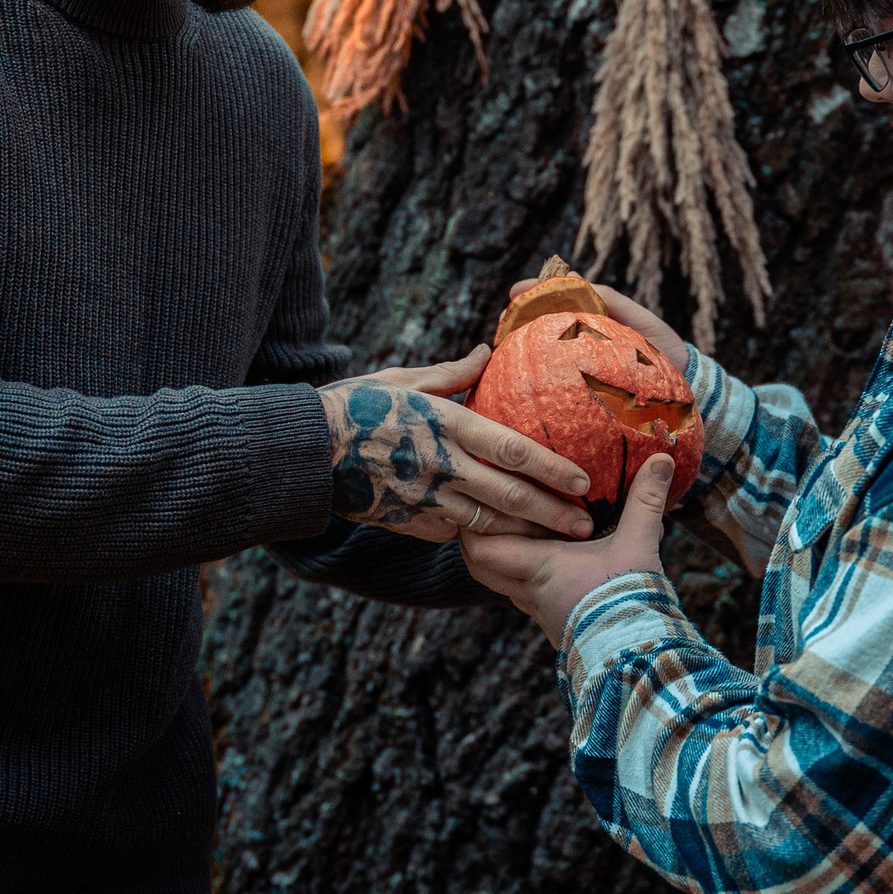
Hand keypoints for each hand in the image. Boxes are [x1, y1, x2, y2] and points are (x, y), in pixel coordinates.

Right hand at [319, 345, 592, 542]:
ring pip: (488, 523)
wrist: (307, 451)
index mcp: (447, 424)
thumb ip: (454, 373)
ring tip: (558, 539)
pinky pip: (456, 533)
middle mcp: (443, 464)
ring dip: (526, 533)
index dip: (552, 468)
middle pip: (509, 496)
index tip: (583, 480)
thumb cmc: (358, 406)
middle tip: (585, 525)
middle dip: (551, 514)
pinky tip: (508, 541)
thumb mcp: (406, 381)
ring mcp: (427, 499)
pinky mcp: (412, 522)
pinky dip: (482, 537)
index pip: (512, 450)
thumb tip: (489, 352)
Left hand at [462, 453, 676, 645]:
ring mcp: (537, 611)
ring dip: (505, 555)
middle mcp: (528, 592)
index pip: (481, 547)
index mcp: (538, 568)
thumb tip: (661, 460)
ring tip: (522, 528)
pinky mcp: (552, 623)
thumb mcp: (639, 543)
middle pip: (479, 565)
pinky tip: (548, 557)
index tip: (482, 496)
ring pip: (500, 580)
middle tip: (493, 509)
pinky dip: (524, 574)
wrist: (639, 656)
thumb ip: (645, 500)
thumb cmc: (631, 598)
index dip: (472, 523)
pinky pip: (523, 595)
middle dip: (478, 537)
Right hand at [507, 278, 688, 374]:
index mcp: (592, 318)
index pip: (554, 301)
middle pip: (540, 326)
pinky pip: (555, 378)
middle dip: (518, 319)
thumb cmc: (661, 345)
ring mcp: (579, 362)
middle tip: (503, 320)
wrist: (682, 380)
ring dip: (520, 345)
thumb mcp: (636, 317)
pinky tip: (522, 376)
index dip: (531, 294)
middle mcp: (581, 339)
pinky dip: (537, 374)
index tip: (513, 292)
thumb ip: (608, 298)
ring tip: (502, 345)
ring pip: (543, 351)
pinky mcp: (582, 388)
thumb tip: (575, 277)